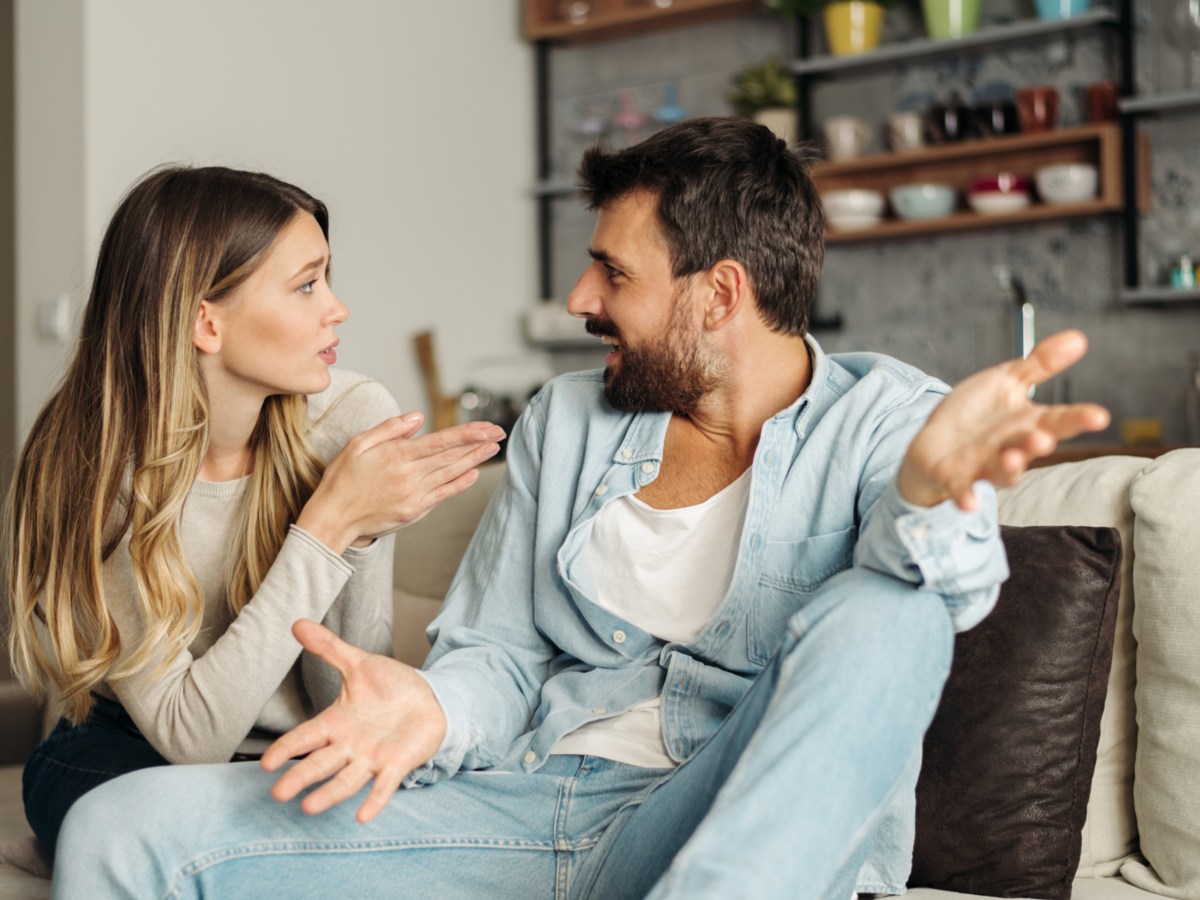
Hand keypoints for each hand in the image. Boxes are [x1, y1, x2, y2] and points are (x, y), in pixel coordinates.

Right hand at [262, 619, 446, 822]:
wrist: (431, 698)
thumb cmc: (391, 686)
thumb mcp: (359, 663)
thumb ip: (328, 648)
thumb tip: (297, 622)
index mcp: (337, 722)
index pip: (306, 736)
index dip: (288, 748)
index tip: (267, 763)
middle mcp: (350, 745)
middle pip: (320, 763)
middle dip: (300, 777)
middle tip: (278, 793)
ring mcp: (373, 757)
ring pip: (346, 779)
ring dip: (329, 793)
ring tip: (309, 808)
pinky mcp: (397, 764)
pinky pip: (384, 786)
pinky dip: (374, 800)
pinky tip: (363, 816)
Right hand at [297, 413, 503, 552]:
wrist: (333, 520)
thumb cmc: (342, 479)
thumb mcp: (358, 445)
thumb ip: (389, 429)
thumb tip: (417, 417)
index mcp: (396, 456)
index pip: (440, 441)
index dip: (467, 433)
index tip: (486, 426)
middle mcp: (410, 476)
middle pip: (451, 456)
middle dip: (478, 443)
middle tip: (499, 433)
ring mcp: (414, 495)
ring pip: (452, 474)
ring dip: (475, 460)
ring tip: (493, 449)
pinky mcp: (415, 511)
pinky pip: (444, 494)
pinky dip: (461, 483)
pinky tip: (474, 473)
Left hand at [896, 329, 1109, 510]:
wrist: (934, 443)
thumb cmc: (976, 415)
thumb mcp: (1006, 381)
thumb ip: (1039, 364)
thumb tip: (1079, 338)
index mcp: (1026, 423)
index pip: (1057, 420)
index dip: (1078, 418)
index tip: (1099, 416)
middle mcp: (1010, 448)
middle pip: (1030, 447)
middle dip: (1038, 443)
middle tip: (1045, 439)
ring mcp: (983, 466)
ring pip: (1001, 471)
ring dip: (1008, 467)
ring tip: (1012, 458)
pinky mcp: (954, 478)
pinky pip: (962, 489)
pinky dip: (966, 496)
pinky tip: (969, 502)